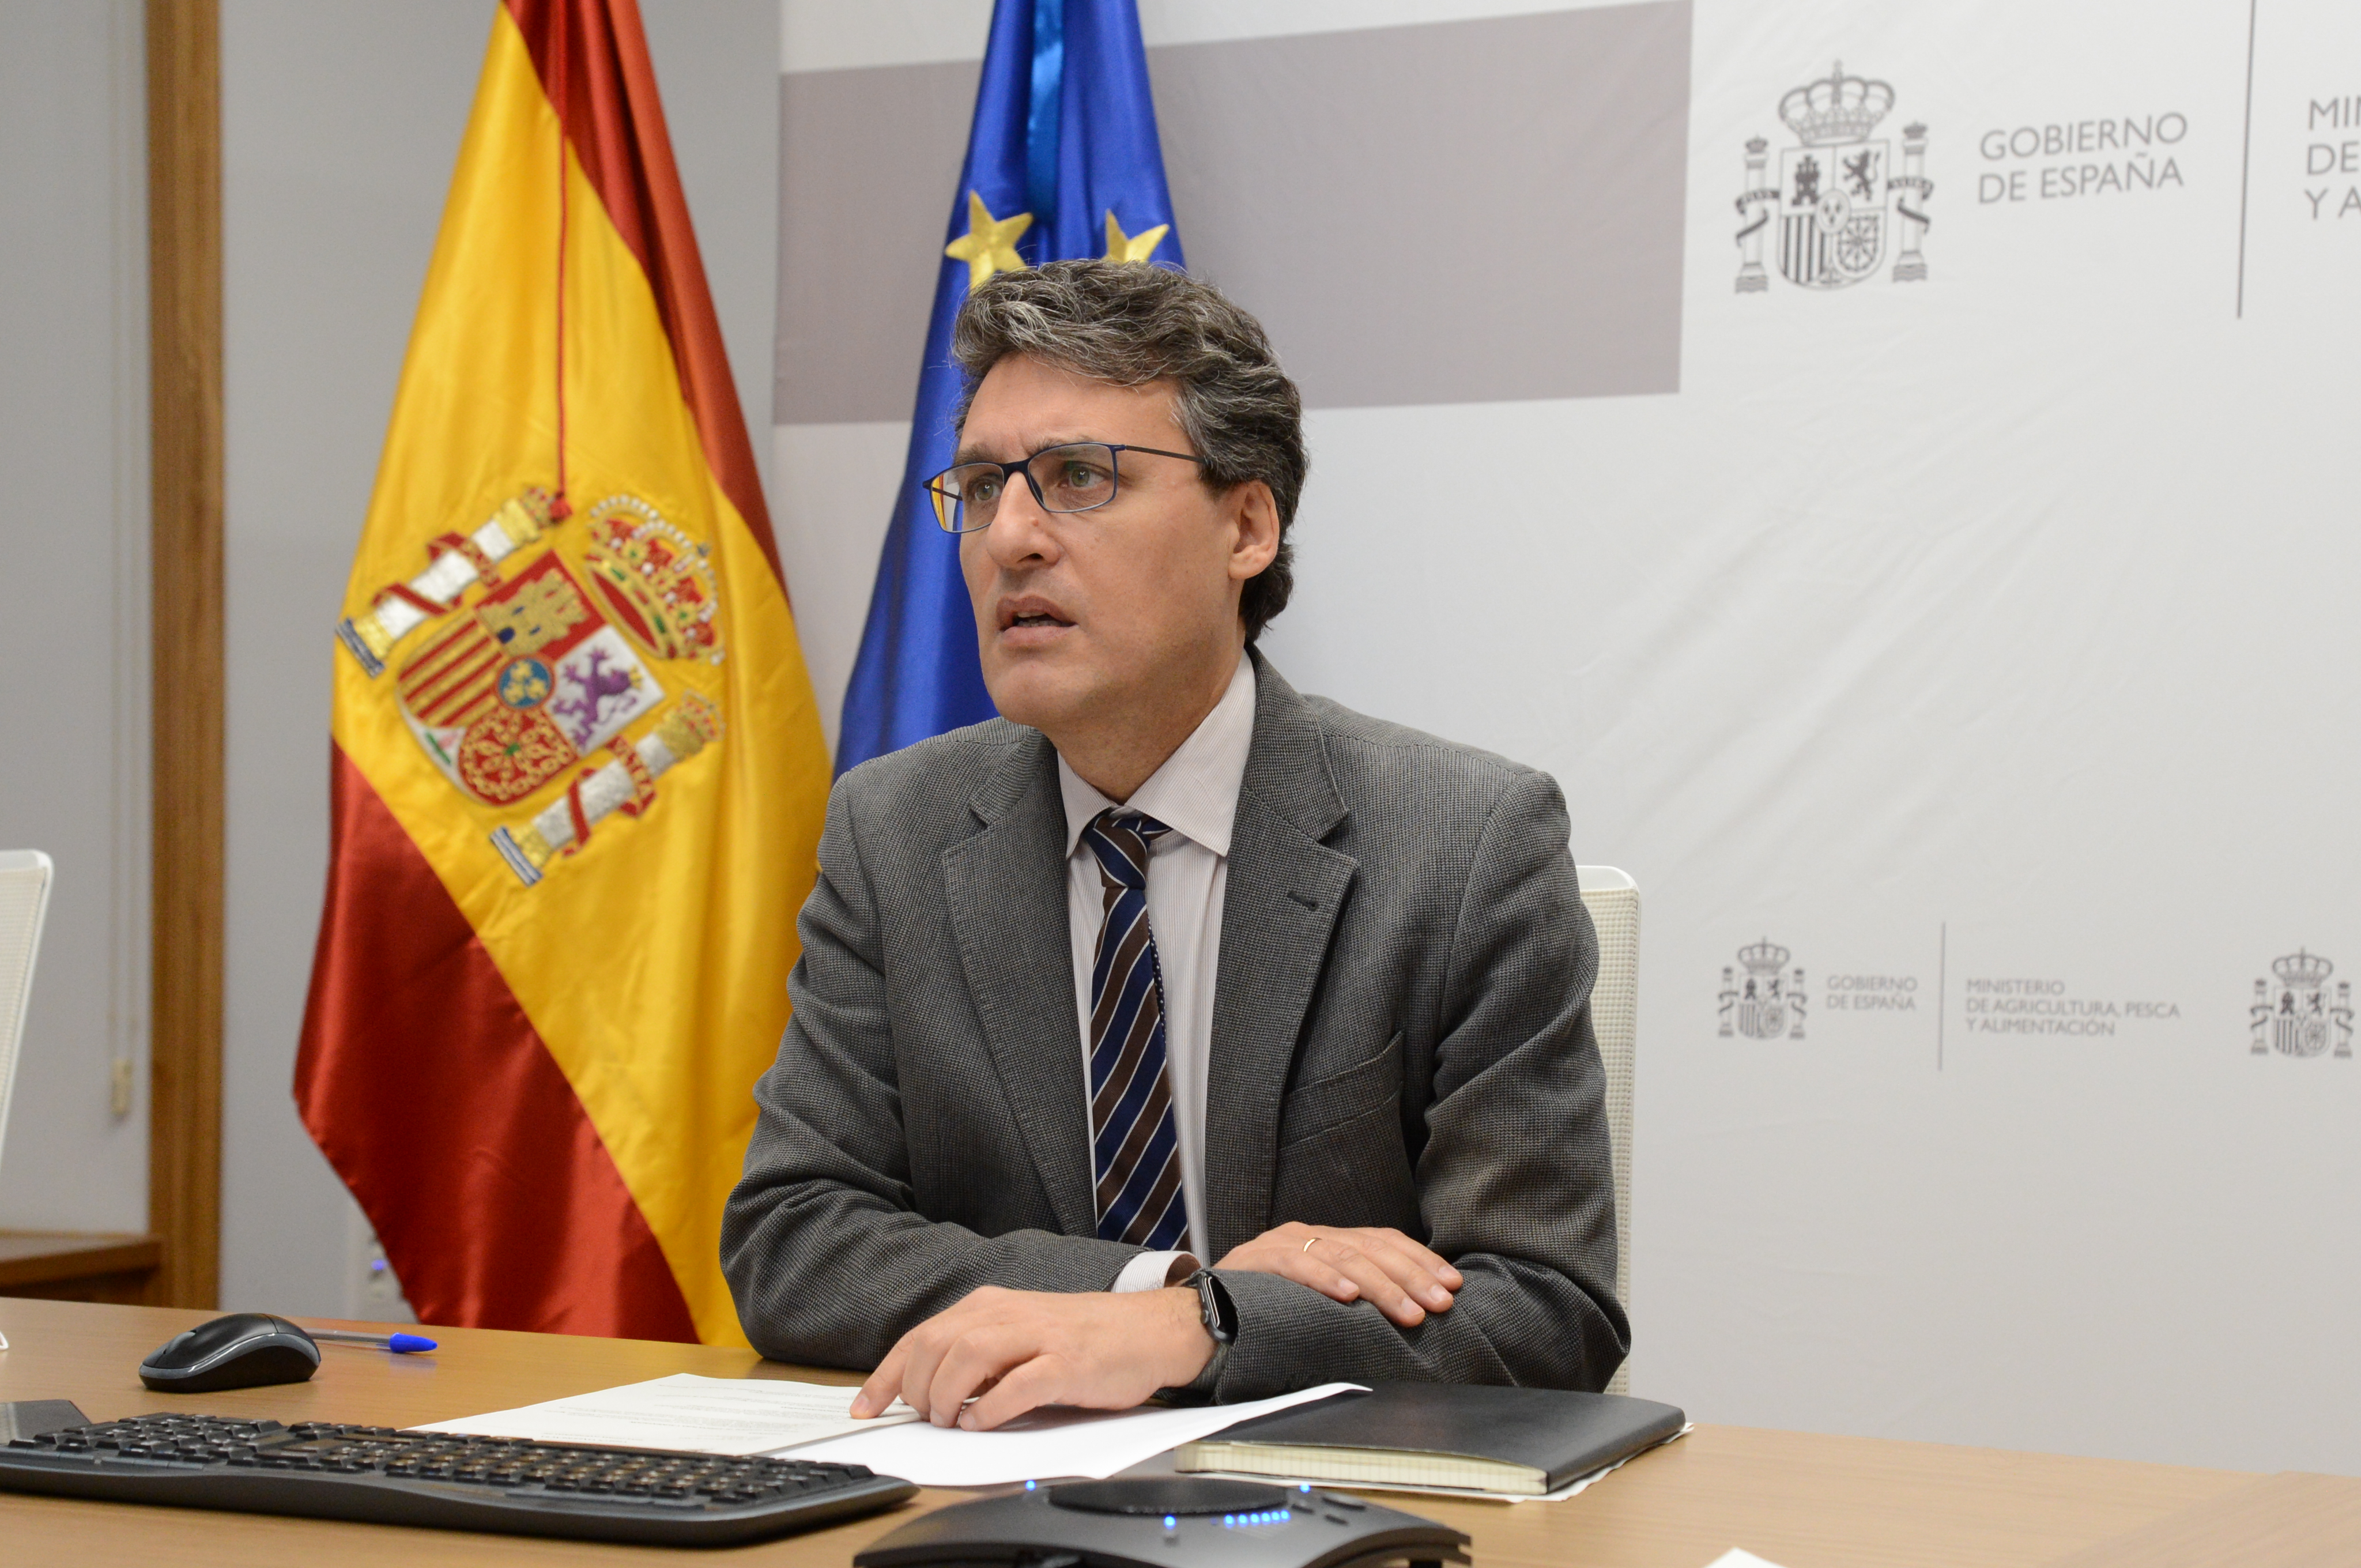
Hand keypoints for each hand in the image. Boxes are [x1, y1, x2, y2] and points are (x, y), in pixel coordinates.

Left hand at [848, 1285, 1214, 1430]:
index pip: (920, 1337)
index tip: (865, 1407)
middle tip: (925, 1419)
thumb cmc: (1082, 1338)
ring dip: (947, 1397)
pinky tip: (982, 1422)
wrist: (1148, 1330)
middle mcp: (1008, 1314)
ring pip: (967, 1358)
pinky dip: (990, 1409)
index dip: (886, 1375)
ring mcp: (1039, 1336)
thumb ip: (977, 1353)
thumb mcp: (1018, 1334)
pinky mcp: (1067, 1363)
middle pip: (935, 1346)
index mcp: (990, 1306)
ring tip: (951, 1422)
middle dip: (916, 1390)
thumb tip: (929, 1390)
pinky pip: (1017, 1385)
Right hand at [1216, 1223, 1462, 1326]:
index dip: (1419, 1260)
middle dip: (1411, 1276)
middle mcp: (1304, 1233)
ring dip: (1381, 1286)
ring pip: (1341, 1256)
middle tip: (1440, 1303)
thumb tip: (1409, 1314)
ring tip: (1408, 1311)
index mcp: (1322, 1240)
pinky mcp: (1254, 1260)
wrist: (1194, 1315)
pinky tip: (1349, 1296)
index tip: (1452, 1285)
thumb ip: (1351, 1297)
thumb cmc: (1259, 1314)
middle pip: (1369, 1247)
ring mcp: (1279, 1243)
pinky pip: (1296, 1265)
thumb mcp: (1314, 1302)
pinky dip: (1325, 1279)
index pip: (1381, 1240)